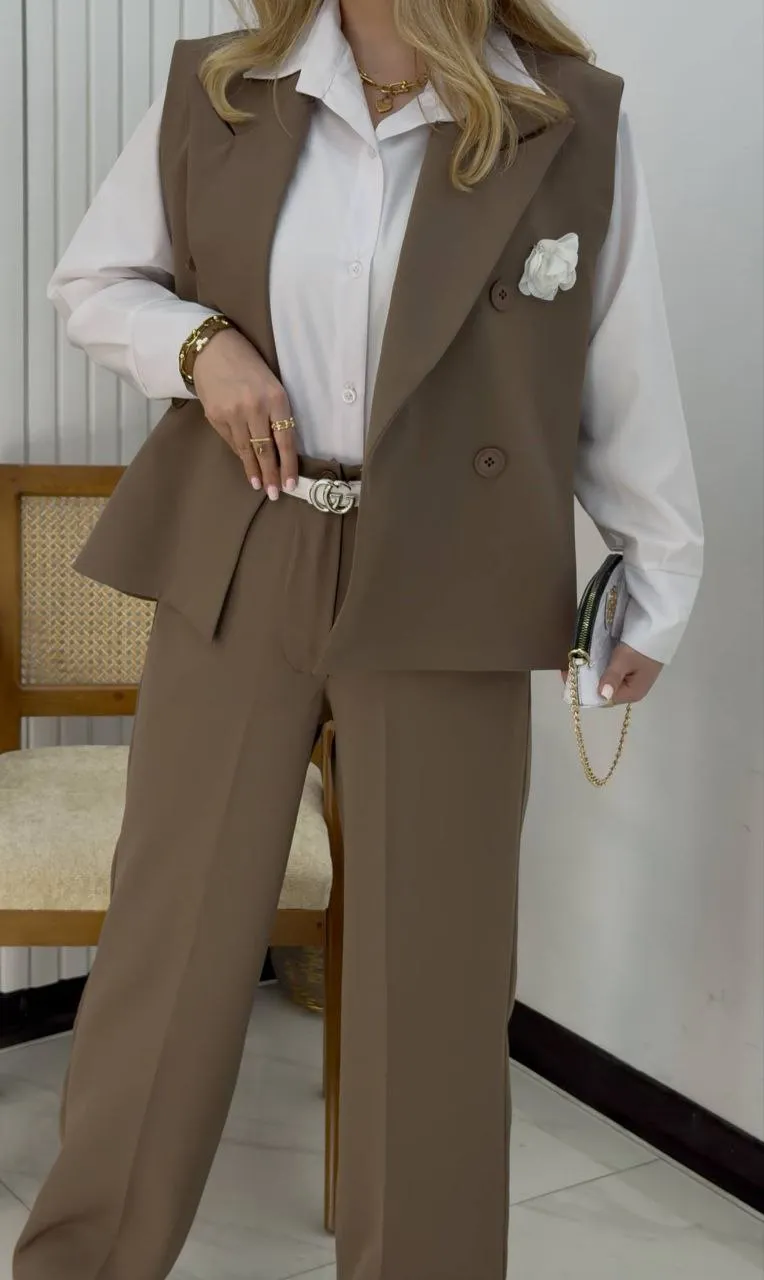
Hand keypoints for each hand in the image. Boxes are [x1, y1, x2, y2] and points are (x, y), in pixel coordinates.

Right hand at [192, 328, 298, 498]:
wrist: (213, 349)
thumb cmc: (249, 366)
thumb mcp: (272, 385)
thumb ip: (277, 414)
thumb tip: (279, 448)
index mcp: (276, 398)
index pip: (285, 441)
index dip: (287, 465)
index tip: (290, 484)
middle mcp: (254, 408)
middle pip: (265, 451)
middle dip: (271, 475)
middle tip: (275, 494)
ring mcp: (232, 413)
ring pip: (246, 450)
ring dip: (254, 471)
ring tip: (259, 485)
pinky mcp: (215, 416)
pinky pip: (231, 441)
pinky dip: (240, 454)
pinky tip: (246, 464)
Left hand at [561, 642, 663, 704]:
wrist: (660, 629)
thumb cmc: (642, 646)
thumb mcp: (625, 659)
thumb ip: (612, 676)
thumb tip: (602, 695)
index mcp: (632, 693)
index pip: (602, 700)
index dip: (585, 690)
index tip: (568, 677)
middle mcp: (630, 690)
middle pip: (602, 690)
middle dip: (585, 681)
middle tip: (567, 667)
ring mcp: (630, 679)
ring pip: (604, 680)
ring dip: (590, 673)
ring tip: (573, 662)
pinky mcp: (629, 669)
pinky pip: (609, 671)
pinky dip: (598, 666)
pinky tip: (586, 659)